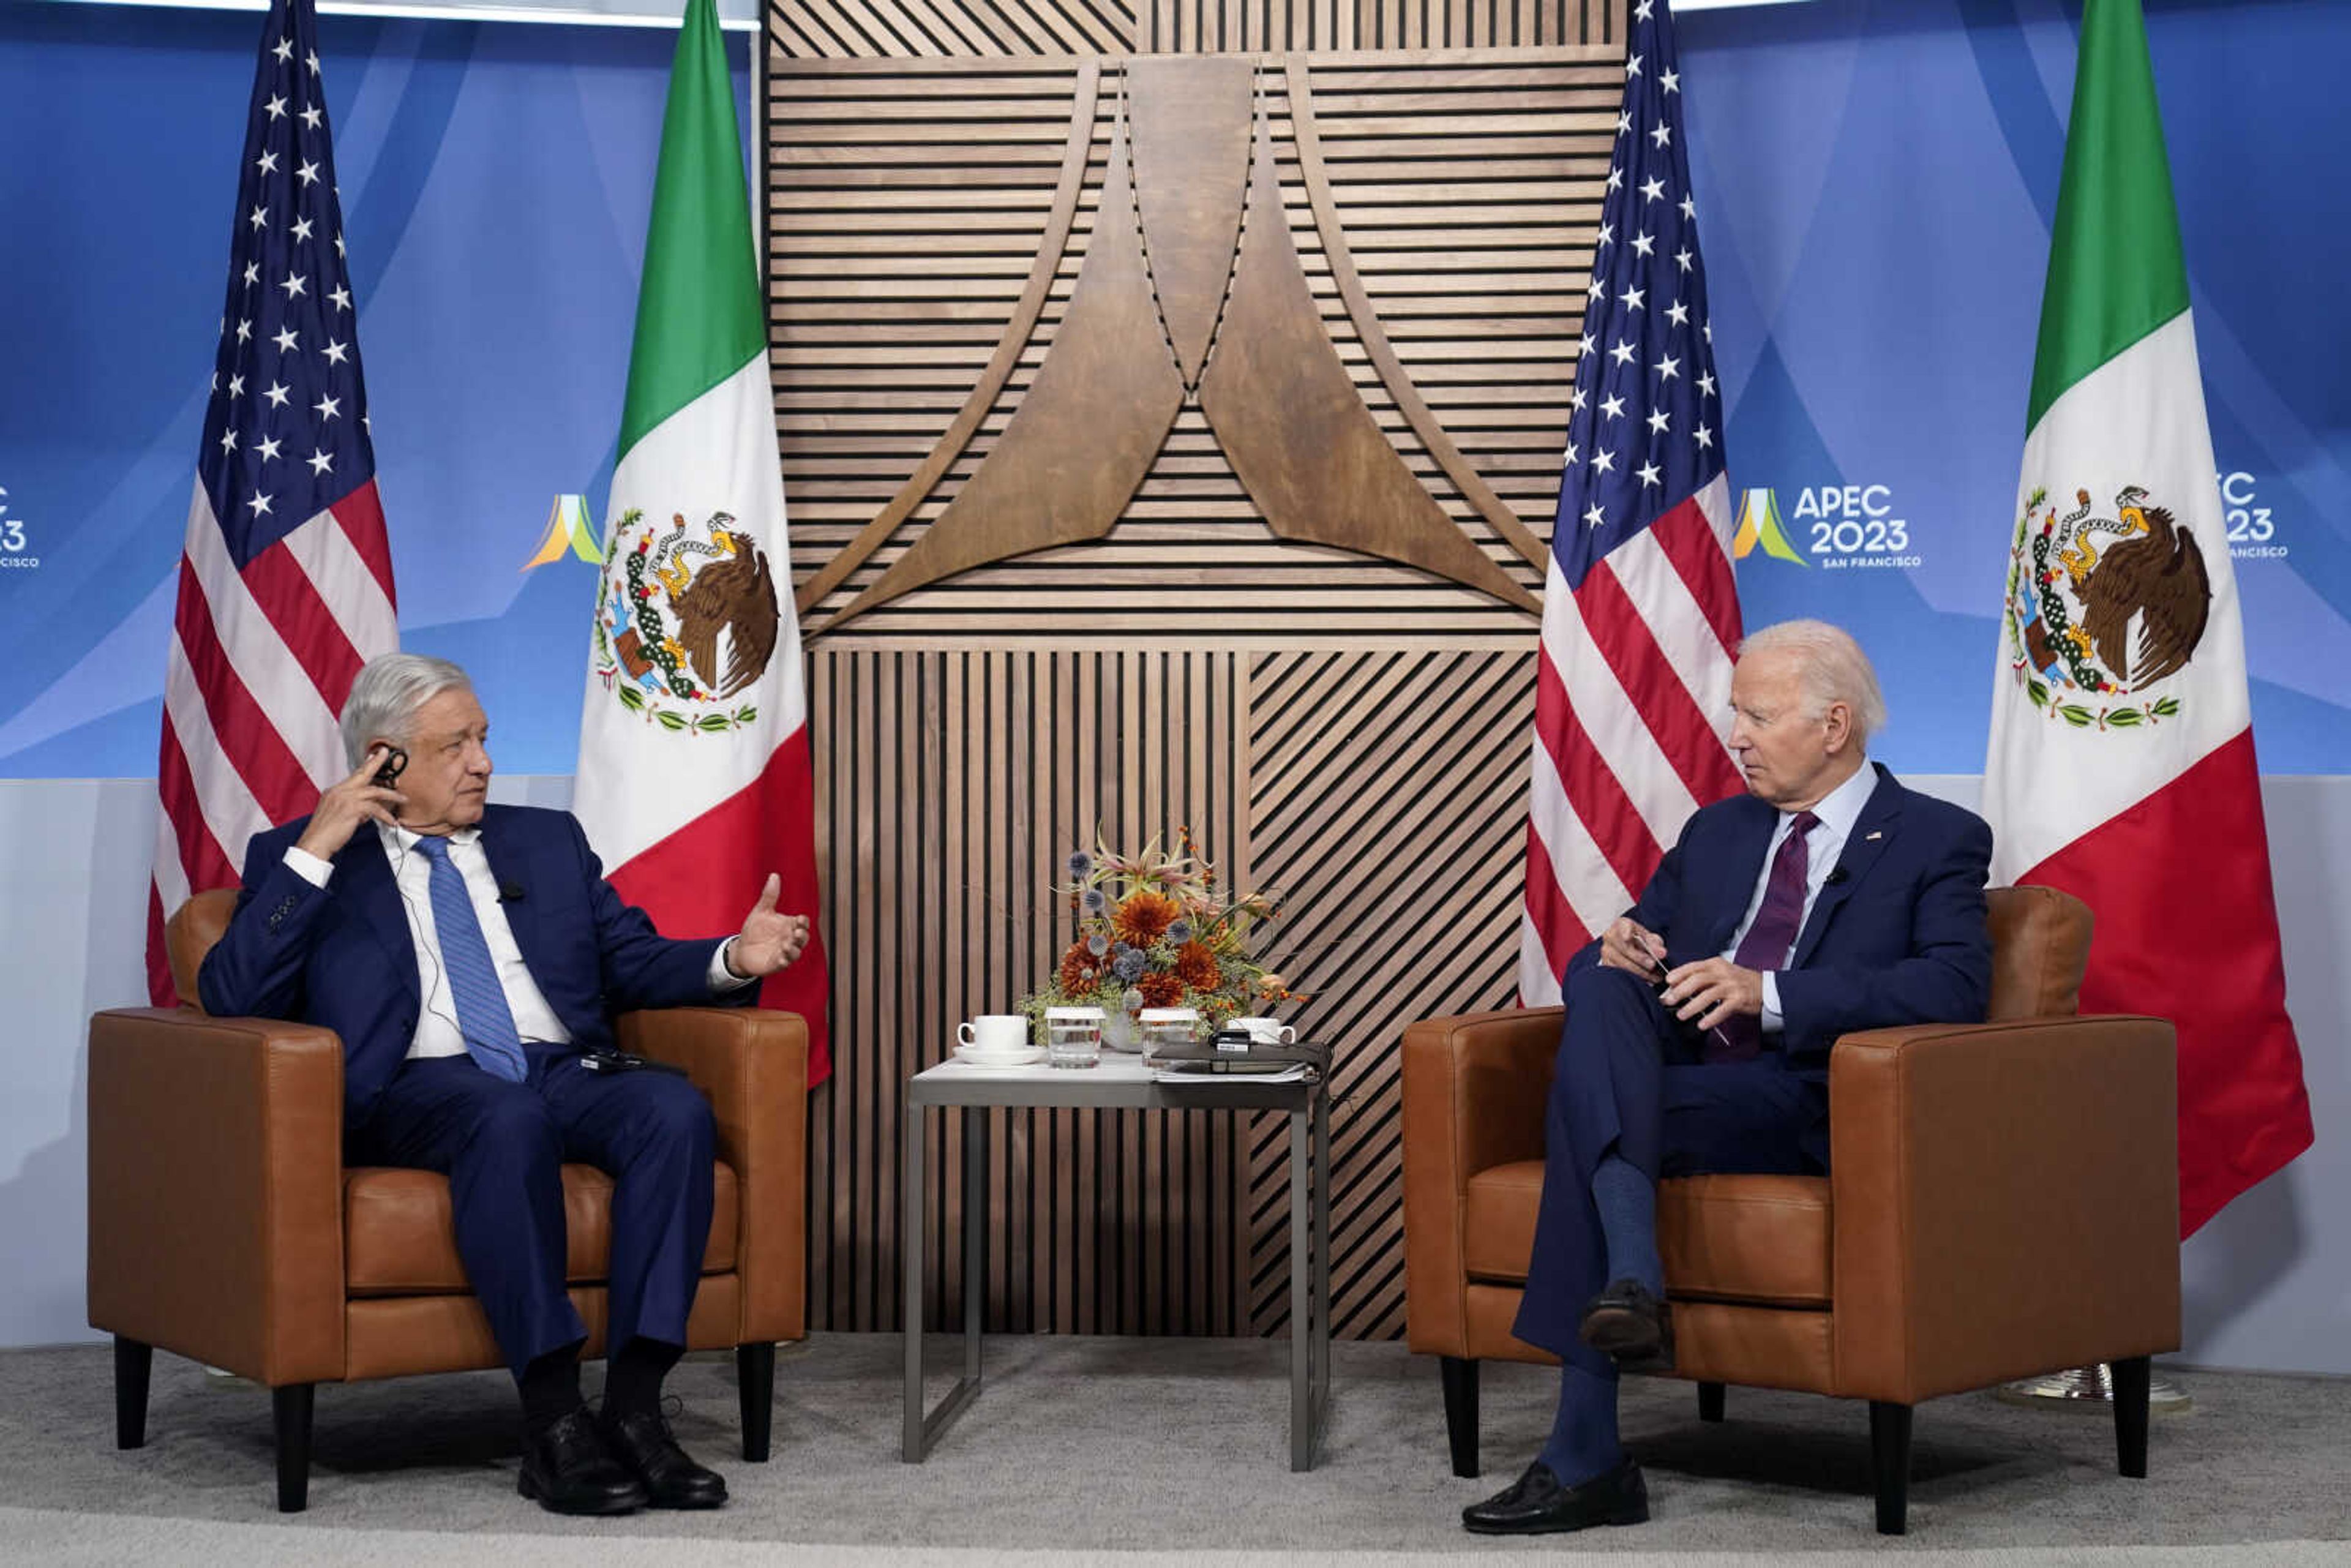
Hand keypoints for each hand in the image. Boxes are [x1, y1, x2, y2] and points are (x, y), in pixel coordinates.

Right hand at [293, 746, 406, 860]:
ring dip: (392, 795)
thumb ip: (351, 808)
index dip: (365, 766)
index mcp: (334, 791)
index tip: (374, 755)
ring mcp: (345, 798)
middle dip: (376, 763)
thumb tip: (367, 811)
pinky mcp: (352, 809)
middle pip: (362, 774)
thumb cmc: (325, 833)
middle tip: (385, 753)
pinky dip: (386, 816)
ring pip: (375, 791)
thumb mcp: (336, 815)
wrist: (315, 843)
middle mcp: (339, 791)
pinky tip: (392, 822)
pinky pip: (376, 809)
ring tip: (403, 799)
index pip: (353, 776)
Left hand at [725, 873, 809, 978]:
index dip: (803, 921)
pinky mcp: (777, 963)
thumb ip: (769, 895)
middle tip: (795, 932)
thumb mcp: (761, 911)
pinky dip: (784, 961)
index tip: (799, 919)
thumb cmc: (755, 929)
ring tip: (785, 945)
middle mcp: (789, 939)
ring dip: (793, 949)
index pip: (802, 923)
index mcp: (788, 925)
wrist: (741, 949)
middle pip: (803, 938)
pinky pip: (784, 963)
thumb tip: (774, 875)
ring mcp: (784, 952)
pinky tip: (780, 958)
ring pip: (796, 952)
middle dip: (802, 936)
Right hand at [1598, 916, 1668, 979]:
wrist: (1630, 948)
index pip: (1622, 926)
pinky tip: (1646, 979)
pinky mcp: (1606, 965)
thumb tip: (1661, 953)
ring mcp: (1606, 951)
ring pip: (1621, 963)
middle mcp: (1610, 936)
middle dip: (1639, 957)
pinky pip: (1619, 973)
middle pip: (1624, 947)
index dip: (1624, 931)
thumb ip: (1656, 944)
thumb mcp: (1650, 939)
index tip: (1628, 937)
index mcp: (1621, 924)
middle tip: (1652, 964)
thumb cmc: (1640, 941)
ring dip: (1639, 971)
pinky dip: (1634, 978)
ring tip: (1654, 976)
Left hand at [1660, 957, 1763, 1031]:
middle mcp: (1723, 973)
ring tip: (1681, 1015)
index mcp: (1715, 964)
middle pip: (1698, 980)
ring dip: (1692, 1006)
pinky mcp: (1740, 999)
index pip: (1693, 967)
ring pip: (1708, 995)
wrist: (1766, 987)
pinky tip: (1702, 1024)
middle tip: (1669, 1000)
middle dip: (1681, 991)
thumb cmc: (1738, 981)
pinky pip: (1722, 1009)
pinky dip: (1711, 1017)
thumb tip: (1678, 988)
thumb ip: (1701, 978)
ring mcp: (1732, 986)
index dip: (1679, 974)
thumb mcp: (1720, 973)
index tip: (1667, 982)